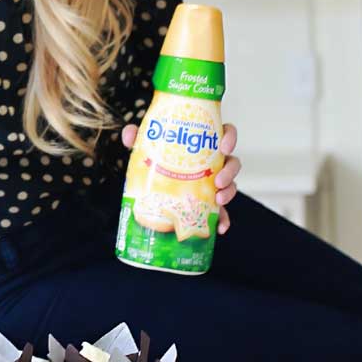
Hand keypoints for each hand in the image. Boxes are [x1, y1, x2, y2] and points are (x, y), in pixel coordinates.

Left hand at [120, 122, 241, 234]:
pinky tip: (220, 228)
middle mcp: (213, 161)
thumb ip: (138, 135)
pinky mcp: (210, 202)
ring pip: (231, 185)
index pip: (226, 133)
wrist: (152, 176)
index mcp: (204, 143)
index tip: (224, 146)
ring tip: (219, 200)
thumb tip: (128, 134)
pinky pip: (222, 211)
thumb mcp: (147, 143)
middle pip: (233, 162)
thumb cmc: (158, 154)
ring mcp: (214, 182)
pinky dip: (223, 219)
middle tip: (218, 181)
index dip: (230, 137)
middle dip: (230, 172)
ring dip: (229, 192)